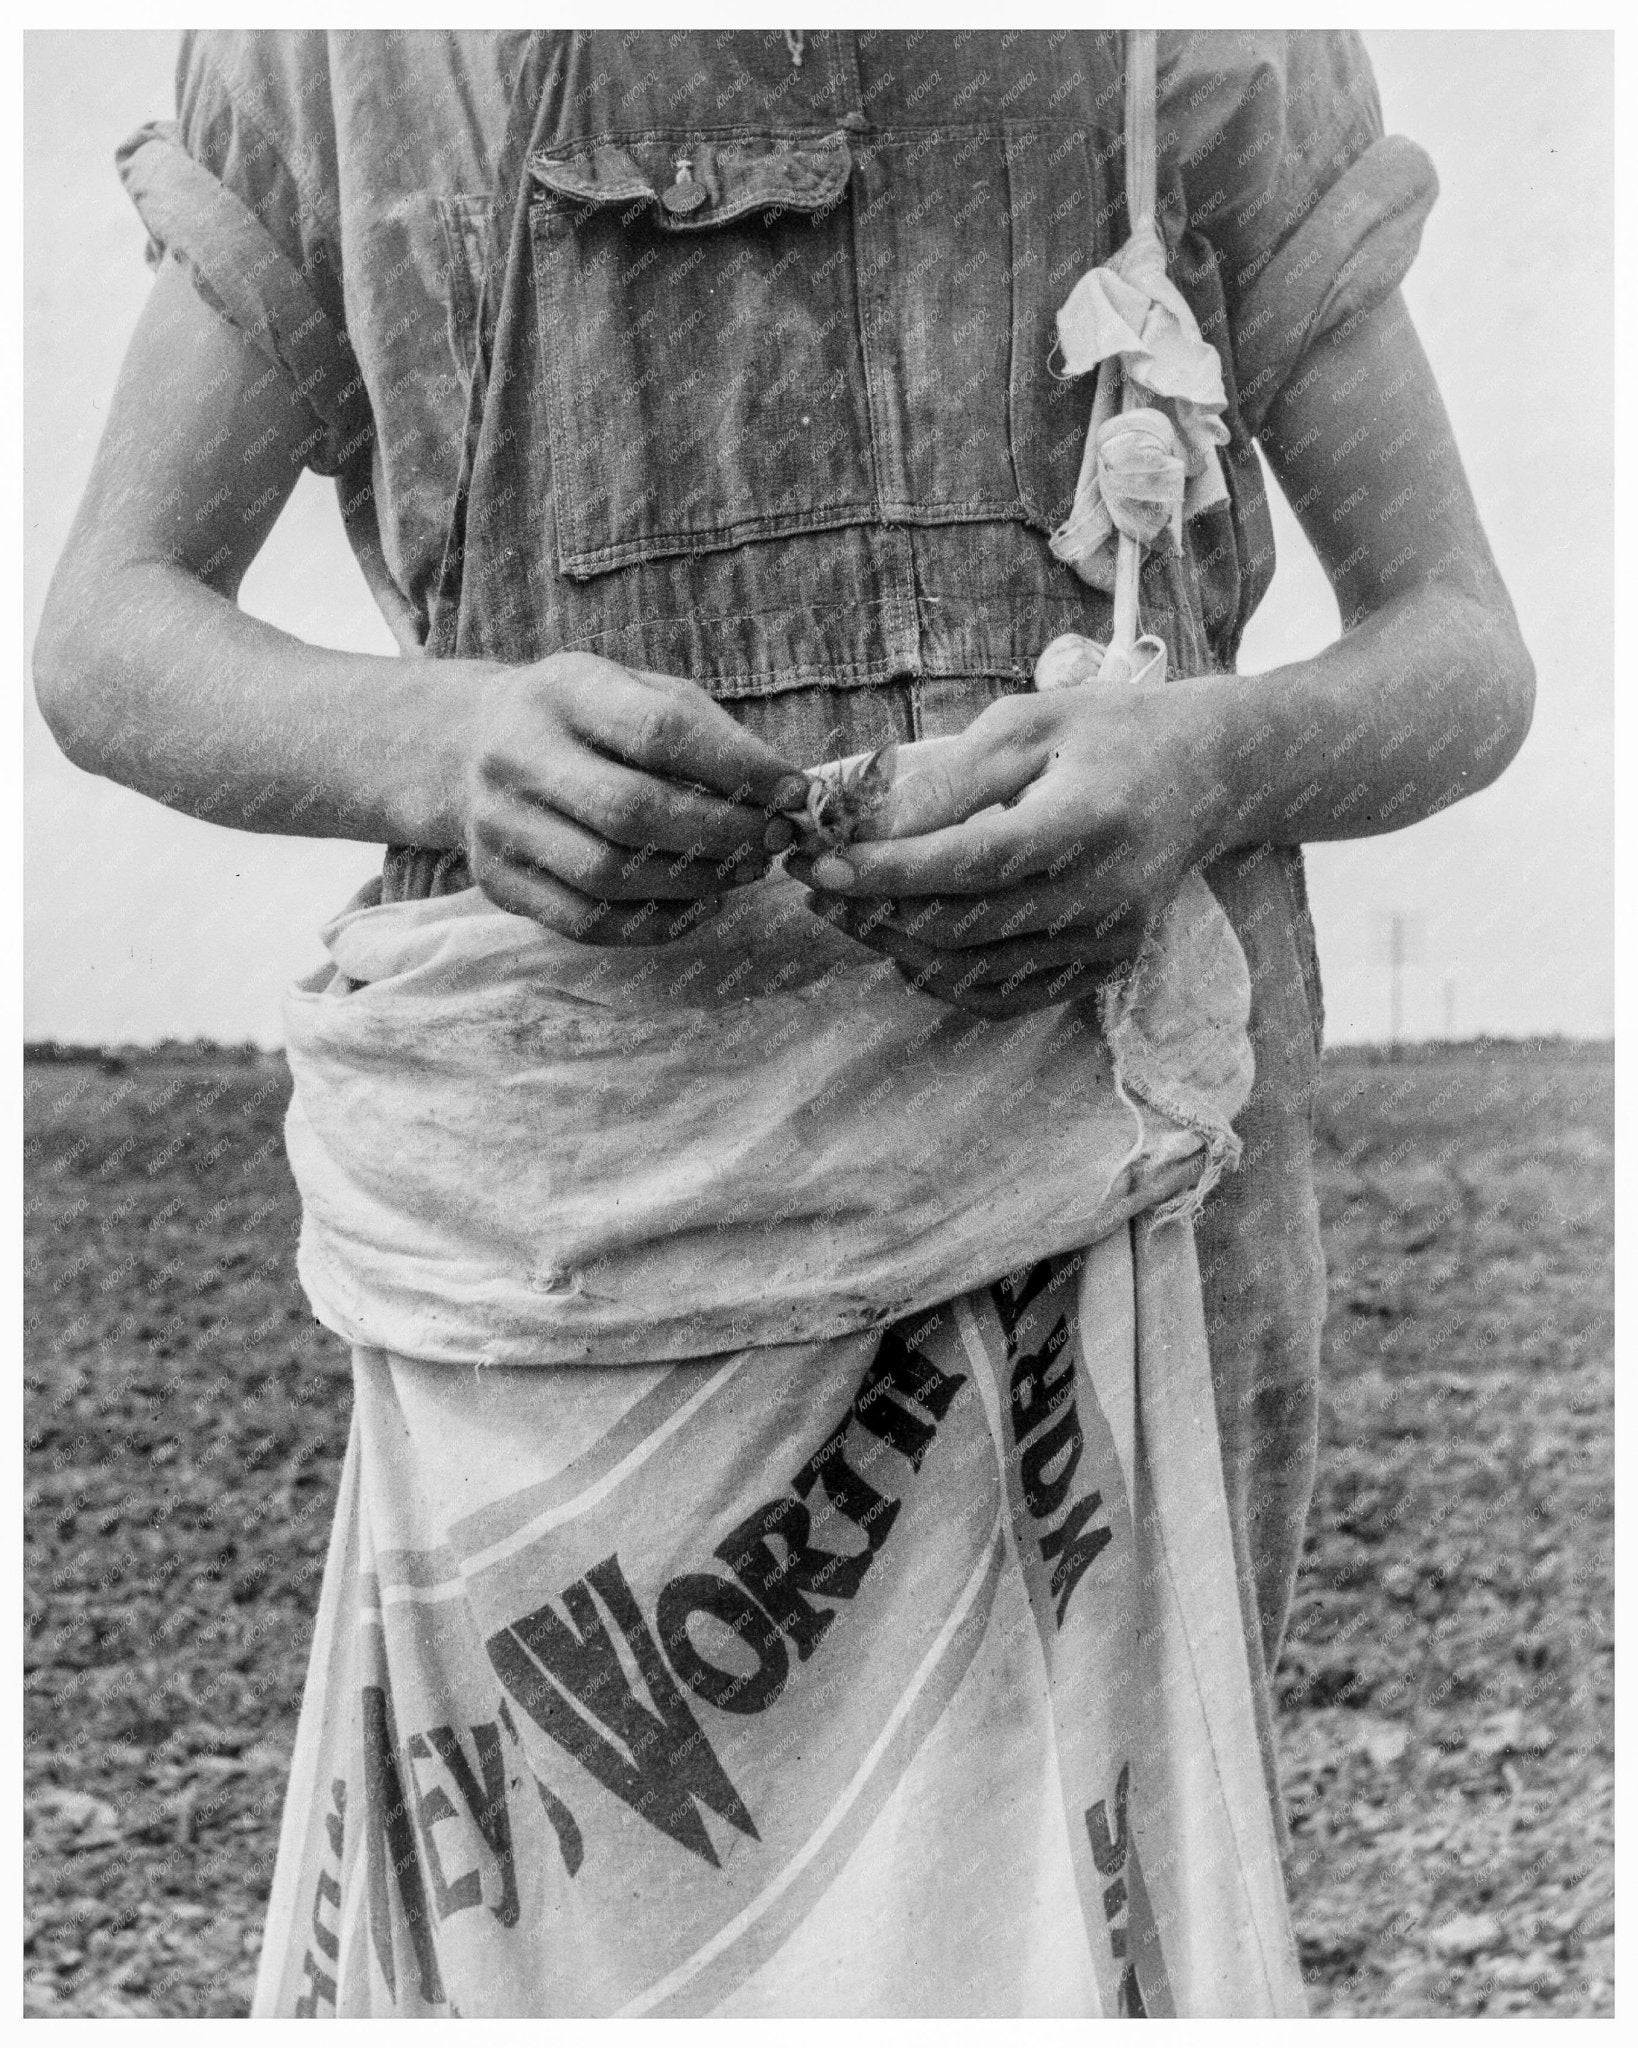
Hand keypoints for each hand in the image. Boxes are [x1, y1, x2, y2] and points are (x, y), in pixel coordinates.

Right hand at [461, 653, 809, 943]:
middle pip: (632, 811)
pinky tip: (699, 905)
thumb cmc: (585, 722)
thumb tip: (787, 792)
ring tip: (743, 871)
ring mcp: (500, 824)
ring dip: (695, 882)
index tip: (794, 790)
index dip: (737, 768)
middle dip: (722, 834)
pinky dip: (656, 924)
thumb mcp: (635, 693)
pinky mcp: (498, 882)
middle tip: (774, 842)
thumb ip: (706, 733)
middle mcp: (519, 755)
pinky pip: (587, 921)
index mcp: (564, 690)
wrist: (470, 746)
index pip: (659, 731)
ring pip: (609, 875)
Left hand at [785, 679, 1228, 1015]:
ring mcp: (1106, 942)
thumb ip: (951, 777)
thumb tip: (867, 826)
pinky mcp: (1103, 967)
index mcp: (1086, 824)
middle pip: (959, 928)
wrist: (1210, 774)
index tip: (816, 864)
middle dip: (872, 910)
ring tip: (844, 911)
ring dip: (894, 946)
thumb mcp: (1028, 724)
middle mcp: (1102, 896)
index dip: (884, 872)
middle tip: (813, 886)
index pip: (967, 864)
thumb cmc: (1107, 732)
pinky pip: (1003, 996)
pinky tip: (902, 943)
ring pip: (972, 971)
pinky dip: (942, 977)